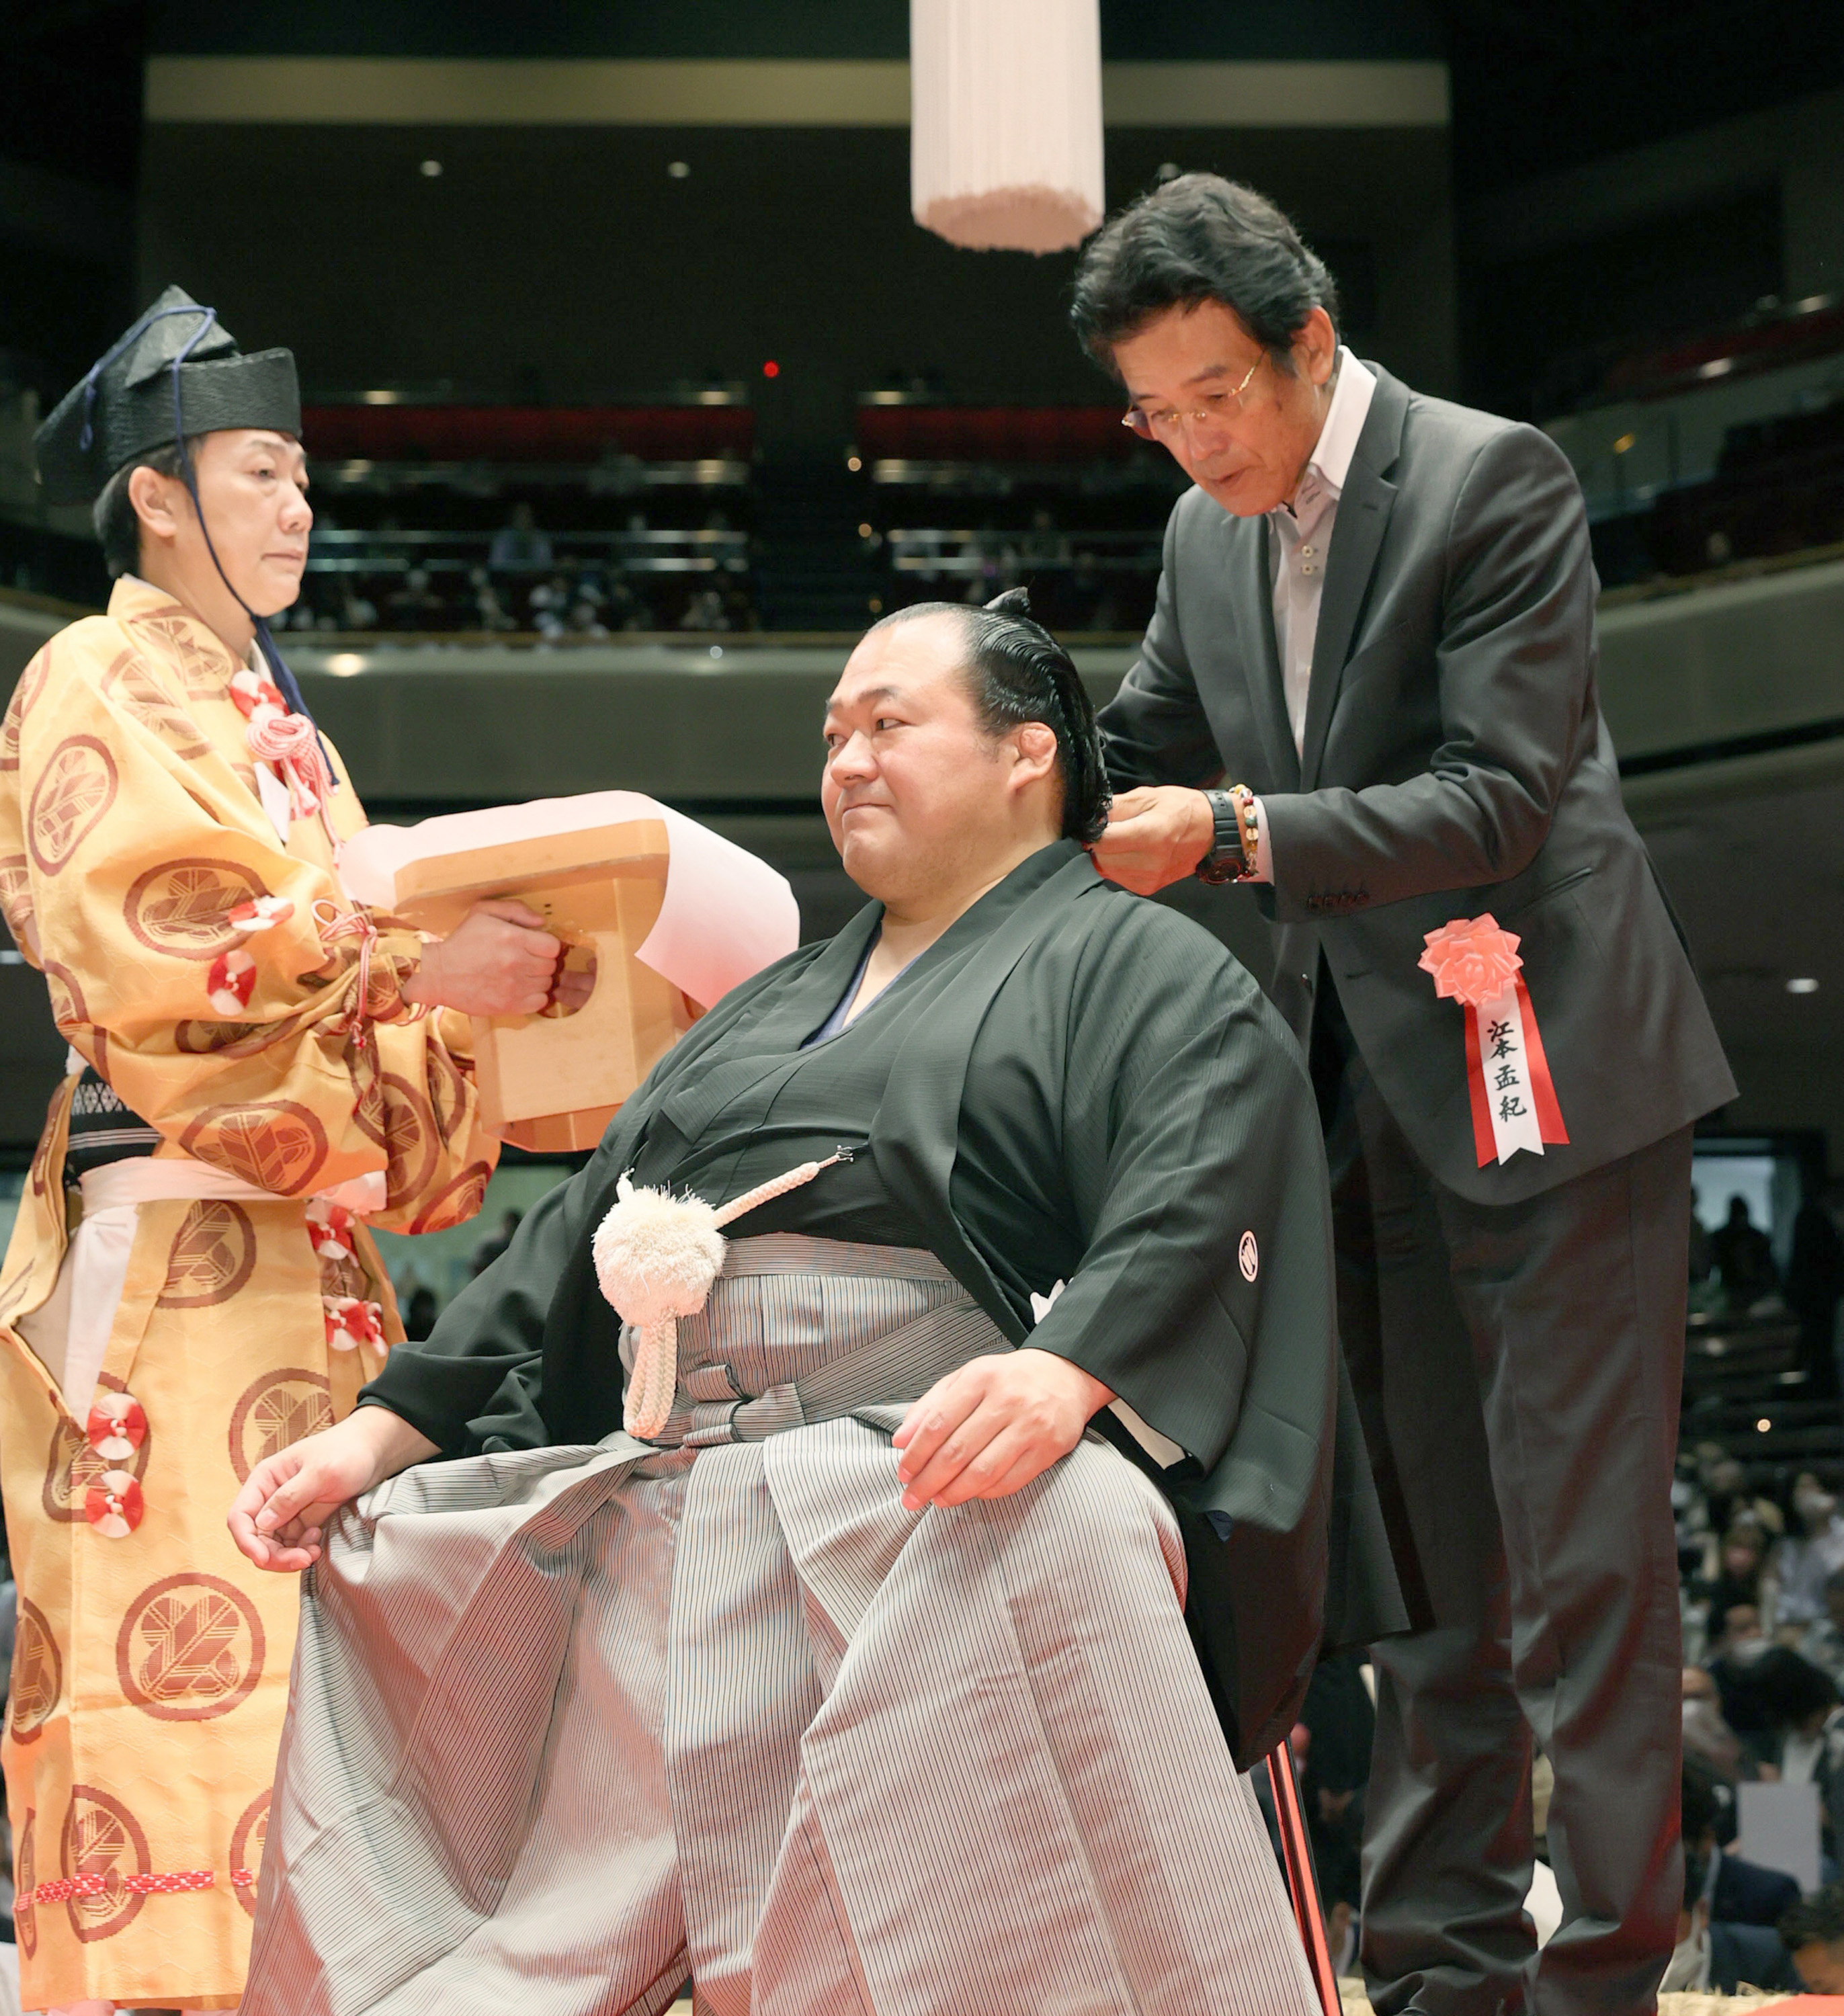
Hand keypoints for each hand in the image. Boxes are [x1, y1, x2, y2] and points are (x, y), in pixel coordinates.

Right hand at [227, 1406, 436, 1571]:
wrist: (373, 1451)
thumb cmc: (346, 1452)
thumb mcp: (321, 1472)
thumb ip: (291, 1497)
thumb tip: (263, 1524)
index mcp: (265, 1479)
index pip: (240, 1516)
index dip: (246, 1541)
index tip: (263, 1559)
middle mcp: (269, 1497)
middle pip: (256, 1538)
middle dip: (274, 1555)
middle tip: (302, 1560)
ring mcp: (285, 1511)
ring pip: (273, 1546)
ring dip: (288, 1556)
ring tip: (313, 1551)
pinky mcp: (302, 1521)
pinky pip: (291, 1545)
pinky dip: (300, 1550)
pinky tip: (317, 1542)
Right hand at [402, 899, 561, 1016]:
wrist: (438, 974)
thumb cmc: (461, 941)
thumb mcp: (483, 912)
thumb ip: (516, 910)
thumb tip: (542, 922)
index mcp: (513, 938)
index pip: (553, 946)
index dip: (547, 946)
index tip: (535, 947)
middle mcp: (516, 963)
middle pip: (551, 966)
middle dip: (542, 962)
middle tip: (527, 961)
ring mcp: (514, 987)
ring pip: (546, 984)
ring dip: (538, 979)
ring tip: (521, 975)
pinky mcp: (509, 1006)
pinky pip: (540, 1002)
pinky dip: (534, 997)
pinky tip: (521, 990)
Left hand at [891, 1347, 1113, 1510]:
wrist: (1064, 1375)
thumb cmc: (1007, 1379)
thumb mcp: (966, 1378)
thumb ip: (930, 1405)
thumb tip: (900, 1440)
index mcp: (980, 1378)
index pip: (938, 1423)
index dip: (916, 1454)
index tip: (903, 1473)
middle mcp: (1006, 1400)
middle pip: (957, 1451)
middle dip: (928, 1480)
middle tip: (911, 1497)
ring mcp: (1030, 1426)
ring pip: (983, 1471)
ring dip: (953, 1493)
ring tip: (936, 1500)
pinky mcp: (1049, 1449)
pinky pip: (1010, 1481)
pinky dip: (984, 1493)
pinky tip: (969, 1494)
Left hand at [1087, 785, 1214, 893]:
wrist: (1210, 832)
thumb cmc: (1181, 809)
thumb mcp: (1147, 796)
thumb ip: (1115, 807)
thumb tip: (1090, 817)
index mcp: (1151, 834)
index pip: (1103, 841)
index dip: (1092, 831)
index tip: (1095, 825)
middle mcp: (1151, 861)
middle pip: (1101, 856)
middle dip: (1100, 843)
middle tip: (1113, 829)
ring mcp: (1149, 878)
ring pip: (1106, 868)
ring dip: (1108, 854)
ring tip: (1126, 840)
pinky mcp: (1147, 887)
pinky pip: (1117, 877)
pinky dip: (1117, 865)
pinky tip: (1132, 852)